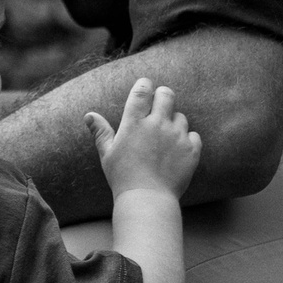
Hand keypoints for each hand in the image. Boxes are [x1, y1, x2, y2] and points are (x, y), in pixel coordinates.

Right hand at [85, 78, 199, 199]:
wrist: (147, 198)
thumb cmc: (123, 177)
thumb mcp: (107, 153)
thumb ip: (101, 131)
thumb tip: (89, 115)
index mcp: (134, 123)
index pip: (142, 91)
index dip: (144, 84)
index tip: (145, 86)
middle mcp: (157, 124)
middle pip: (166, 94)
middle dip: (163, 95)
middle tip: (159, 104)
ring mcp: (176, 136)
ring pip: (180, 117)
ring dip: (173, 122)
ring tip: (165, 138)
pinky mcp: (191, 149)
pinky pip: (193, 135)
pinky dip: (187, 140)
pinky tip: (177, 151)